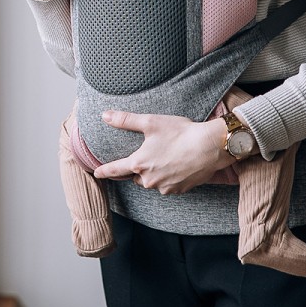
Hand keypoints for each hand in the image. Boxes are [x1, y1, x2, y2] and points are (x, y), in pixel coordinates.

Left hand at [93, 111, 233, 194]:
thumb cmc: (179, 133)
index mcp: (139, 163)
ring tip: (165, 156)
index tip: (96, 173)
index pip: (116, 169)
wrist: (209, 147)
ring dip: (153, 173)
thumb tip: (105, 116)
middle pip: (136, 176)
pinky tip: (176, 164)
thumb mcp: (150, 122)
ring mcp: (164, 187)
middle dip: (138, 167)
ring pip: (151, 181)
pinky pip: (166, 185)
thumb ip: (125, 120)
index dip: (104, 171)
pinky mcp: (179, 190)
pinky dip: (168, 177)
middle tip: (149, 153)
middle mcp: (149, 179)